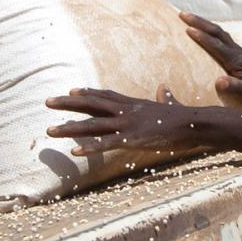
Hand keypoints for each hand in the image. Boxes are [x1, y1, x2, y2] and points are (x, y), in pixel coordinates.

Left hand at [45, 87, 208, 155]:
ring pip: (92, 125)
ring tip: (50, 131)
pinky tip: (74, 152)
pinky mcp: (132, 140)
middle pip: (91, 105)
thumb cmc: (184, 117)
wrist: (194, 124)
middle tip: (47, 102)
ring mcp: (127, 124)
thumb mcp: (170, 104)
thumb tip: (164, 88)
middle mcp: (126, 111)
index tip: (70, 91)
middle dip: (67, 104)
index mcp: (134, 104)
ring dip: (69, 128)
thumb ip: (165, 97)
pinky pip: (106, 144)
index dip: (87, 93)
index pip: (105, 96)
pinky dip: (89, 147)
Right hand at [182, 13, 241, 104]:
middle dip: (198, 21)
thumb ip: (235, 87)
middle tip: (181, 14)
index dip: (202, 37)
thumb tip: (219, 81)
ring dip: (202, 23)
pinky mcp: (236, 52)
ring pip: (218, 31)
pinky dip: (209, 30)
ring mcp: (236, 50)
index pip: (216, 45)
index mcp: (236, 60)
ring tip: (187, 17)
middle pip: (216, 31)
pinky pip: (220, 36)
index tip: (187, 29)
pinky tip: (202, 29)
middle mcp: (236, 51)